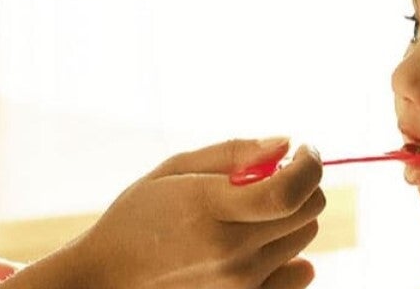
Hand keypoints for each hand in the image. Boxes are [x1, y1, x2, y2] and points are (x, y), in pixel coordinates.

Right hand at [52, 137, 325, 288]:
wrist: (109, 277)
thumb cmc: (138, 216)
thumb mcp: (174, 169)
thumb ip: (233, 152)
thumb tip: (286, 145)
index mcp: (210, 208)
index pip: (291, 189)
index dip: (310, 165)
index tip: (304, 152)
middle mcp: (231, 251)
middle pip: (307, 212)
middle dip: (301, 186)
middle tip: (272, 178)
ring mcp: (240, 283)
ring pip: (304, 239)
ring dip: (289, 218)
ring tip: (248, 214)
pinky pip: (298, 274)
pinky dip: (289, 254)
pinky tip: (258, 244)